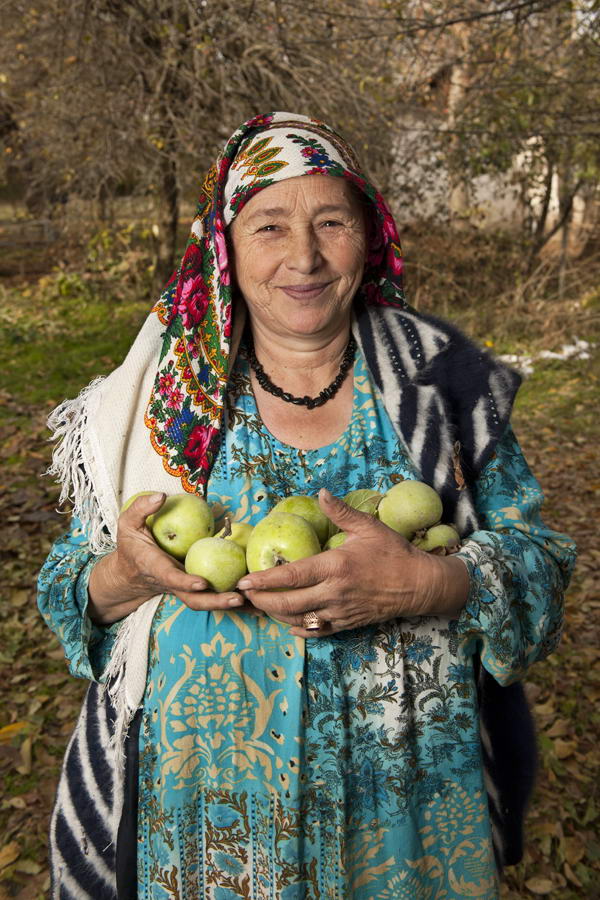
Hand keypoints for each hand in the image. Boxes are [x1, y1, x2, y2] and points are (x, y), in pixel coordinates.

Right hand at [87, 492, 247, 624]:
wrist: (130, 575)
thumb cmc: (132, 547)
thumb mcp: (127, 525)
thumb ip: (140, 509)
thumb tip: (161, 496)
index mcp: (155, 568)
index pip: (171, 577)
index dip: (185, 582)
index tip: (202, 583)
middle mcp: (172, 583)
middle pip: (194, 600)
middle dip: (215, 601)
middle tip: (238, 598)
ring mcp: (184, 590)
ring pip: (206, 602)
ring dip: (229, 604)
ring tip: (254, 602)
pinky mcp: (194, 591)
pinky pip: (214, 599)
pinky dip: (233, 604)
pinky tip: (257, 603)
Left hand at [236, 488, 469, 636]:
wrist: (419, 585)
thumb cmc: (393, 553)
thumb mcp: (369, 527)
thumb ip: (341, 512)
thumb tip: (321, 492)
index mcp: (336, 566)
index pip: (292, 576)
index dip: (265, 580)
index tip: (245, 581)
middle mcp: (335, 592)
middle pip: (288, 604)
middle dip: (262, 602)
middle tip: (246, 596)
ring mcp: (341, 611)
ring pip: (299, 620)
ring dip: (276, 615)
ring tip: (261, 606)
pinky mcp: (347, 624)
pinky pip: (317, 631)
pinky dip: (299, 629)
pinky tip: (288, 623)